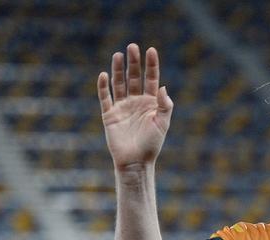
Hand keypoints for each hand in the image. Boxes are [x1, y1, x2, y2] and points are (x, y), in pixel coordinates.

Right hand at [97, 43, 173, 168]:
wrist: (136, 162)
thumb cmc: (152, 145)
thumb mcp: (163, 124)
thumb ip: (165, 105)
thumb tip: (163, 87)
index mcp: (151, 103)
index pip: (151, 79)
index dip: (151, 65)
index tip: (151, 50)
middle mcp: (136, 102)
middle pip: (134, 77)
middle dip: (134, 63)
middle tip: (132, 47)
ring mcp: (122, 107)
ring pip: (119, 84)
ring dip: (118, 69)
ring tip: (118, 55)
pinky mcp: (110, 115)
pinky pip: (105, 98)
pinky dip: (103, 87)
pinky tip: (104, 75)